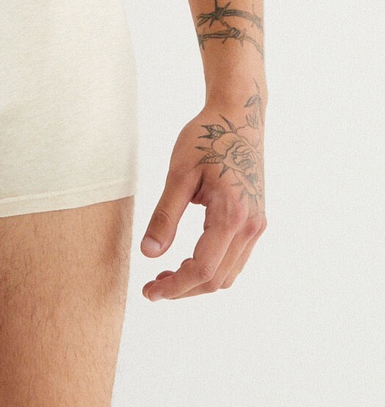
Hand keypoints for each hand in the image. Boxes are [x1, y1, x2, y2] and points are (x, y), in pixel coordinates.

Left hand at [140, 93, 265, 299]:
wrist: (240, 115)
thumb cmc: (207, 138)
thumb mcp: (179, 174)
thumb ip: (165, 216)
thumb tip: (149, 254)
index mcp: (231, 215)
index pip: (203, 269)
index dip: (175, 287)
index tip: (149, 291)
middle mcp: (251, 226)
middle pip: (217, 279)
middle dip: (184, 289)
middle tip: (153, 287)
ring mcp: (257, 224)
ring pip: (229, 273)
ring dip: (198, 281)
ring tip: (166, 275)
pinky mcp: (256, 219)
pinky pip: (236, 257)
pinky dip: (213, 267)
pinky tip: (189, 259)